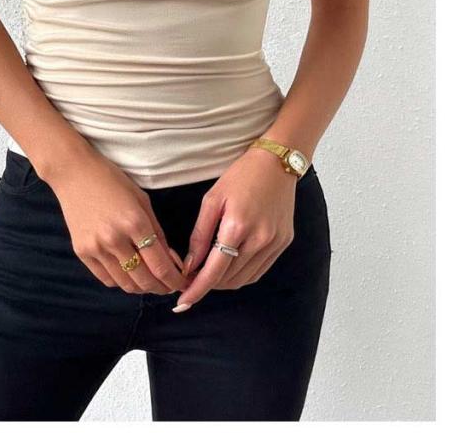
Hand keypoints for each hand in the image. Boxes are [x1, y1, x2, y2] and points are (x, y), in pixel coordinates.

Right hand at [46, 148, 186, 295]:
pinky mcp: (82, 253)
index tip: (184, 283)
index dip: (175, 280)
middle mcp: (115, 239)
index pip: (161, 266)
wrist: (74, 173)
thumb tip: (171, 261)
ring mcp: (96, 248)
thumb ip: (157, 232)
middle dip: (162, 288)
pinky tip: (130, 274)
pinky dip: (122, 282)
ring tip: (151, 282)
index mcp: (135, 223)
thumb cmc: (112, 181)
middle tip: (170, 287)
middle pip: (145, 281)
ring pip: (126, 285)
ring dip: (143, 288)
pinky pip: (107, 279)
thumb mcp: (142, 201)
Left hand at [173, 148, 296, 310]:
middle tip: (190, 280)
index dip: (197, 289)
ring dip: (223, 282)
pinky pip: (258, 271)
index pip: (214, 271)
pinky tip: (228, 266)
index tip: (182, 302)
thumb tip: (189, 264)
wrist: (278, 163)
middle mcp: (259, 239)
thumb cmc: (241, 176)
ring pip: (243, 279)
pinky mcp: (284, 243)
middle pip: (228, 278)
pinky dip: (240, 275)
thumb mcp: (213, 199)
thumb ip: (200, 234)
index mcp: (237, 226)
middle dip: (207, 284)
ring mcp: (275, 243)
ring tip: (207, 273)